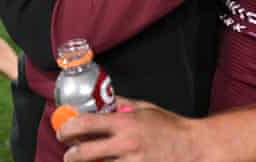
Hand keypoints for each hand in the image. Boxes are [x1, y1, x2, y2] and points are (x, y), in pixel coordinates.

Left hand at [58, 98, 199, 161]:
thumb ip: (122, 104)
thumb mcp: (145, 108)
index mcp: (126, 123)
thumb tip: (103, 99)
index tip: (63, 131)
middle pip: (83, 153)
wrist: (192, 148)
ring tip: (86, 160)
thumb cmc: (171, 128)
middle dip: (70, 155)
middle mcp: (125, 144)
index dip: (68, 128)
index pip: (86, 124)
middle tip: (69, 153)